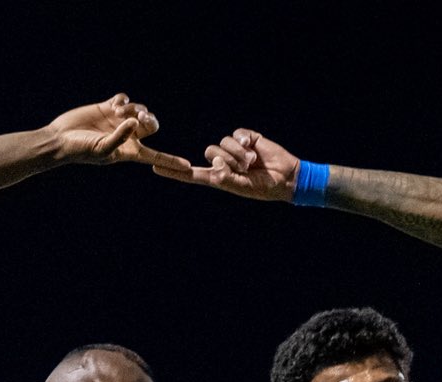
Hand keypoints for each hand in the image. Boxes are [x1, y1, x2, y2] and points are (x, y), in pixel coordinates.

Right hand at [46, 94, 167, 166]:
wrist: (61, 138)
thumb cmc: (80, 150)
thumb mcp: (101, 149)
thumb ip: (119, 137)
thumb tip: (134, 122)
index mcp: (129, 151)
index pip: (155, 156)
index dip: (171, 161)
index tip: (188, 167)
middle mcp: (127, 135)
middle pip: (151, 125)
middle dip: (149, 119)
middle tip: (140, 116)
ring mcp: (118, 121)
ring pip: (139, 109)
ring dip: (134, 107)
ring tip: (119, 111)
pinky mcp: (107, 108)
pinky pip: (124, 100)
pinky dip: (124, 100)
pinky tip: (116, 104)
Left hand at [152, 127, 299, 200]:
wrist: (286, 176)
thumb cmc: (264, 187)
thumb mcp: (243, 187)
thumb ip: (227, 178)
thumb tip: (216, 165)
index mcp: (218, 177)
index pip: (191, 174)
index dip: (174, 171)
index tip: (155, 168)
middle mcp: (222, 161)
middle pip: (210, 152)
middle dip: (229, 160)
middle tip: (245, 169)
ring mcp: (233, 149)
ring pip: (223, 142)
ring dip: (240, 153)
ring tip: (253, 162)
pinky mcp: (245, 138)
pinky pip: (237, 133)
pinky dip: (245, 141)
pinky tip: (255, 149)